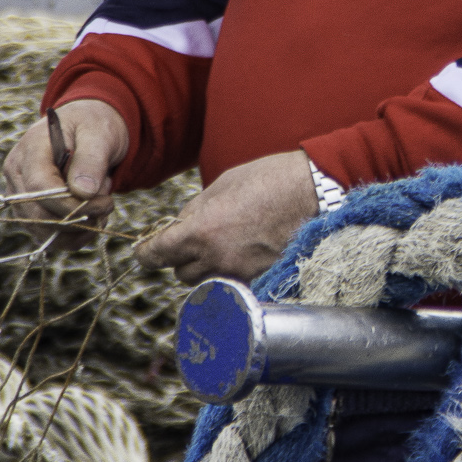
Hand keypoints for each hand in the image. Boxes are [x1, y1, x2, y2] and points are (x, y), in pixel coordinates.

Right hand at [3, 99, 129, 228]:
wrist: (88, 129)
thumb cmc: (92, 126)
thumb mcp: (99, 133)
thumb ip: (91, 159)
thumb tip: (82, 192)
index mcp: (29, 151)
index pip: (39, 189)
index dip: (71, 204)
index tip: (104, 203)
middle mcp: (17, 176)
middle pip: (39, 216)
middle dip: (79, 218)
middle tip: (107, 204)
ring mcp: (21, 197)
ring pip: (44, 232)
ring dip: (79, 228)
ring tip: (101, 207)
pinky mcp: (32, 213)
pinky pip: (50, 238)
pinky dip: (76, 236)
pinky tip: (93, 218)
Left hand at [134, 151, 319, 287]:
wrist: (315, 192)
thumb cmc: (269, 179)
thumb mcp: (222, 184)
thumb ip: (195, 209)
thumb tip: (179, 226)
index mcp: (200, 231)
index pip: (156, 255)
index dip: (146, 253)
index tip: (146, 250)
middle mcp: (216, 258)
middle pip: (179, 274)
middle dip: (180, 258)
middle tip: (193, 239)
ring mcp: (239, 272)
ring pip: (205, 281)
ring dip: (204, 268)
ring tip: (220, 245)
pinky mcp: (259, 278)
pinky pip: (231, 282)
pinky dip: (229, 272)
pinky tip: (241, 251)